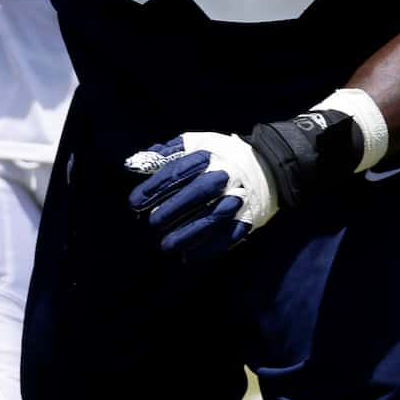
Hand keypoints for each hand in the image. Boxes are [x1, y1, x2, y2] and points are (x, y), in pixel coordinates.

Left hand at [123, 132, 280, 263]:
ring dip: (189, 234)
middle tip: (152, 222)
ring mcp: (239, 198)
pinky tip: (189, 255)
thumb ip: (164, 154)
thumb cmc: (219, 156)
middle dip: (173, 209)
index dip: (154, 187)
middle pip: (198, 193)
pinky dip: (209, 247)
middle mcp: (226, 176)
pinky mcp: (249, 218)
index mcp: (208, 156)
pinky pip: (230, 235)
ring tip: (166, 245)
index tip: (134, 202)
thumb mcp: (194, 144)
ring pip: (214, 218)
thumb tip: (131, 164)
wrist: (267, 166)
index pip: (178, 171)